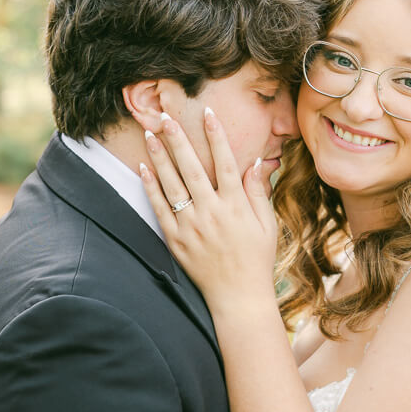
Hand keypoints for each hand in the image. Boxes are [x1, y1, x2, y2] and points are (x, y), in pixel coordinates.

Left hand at [140, 109, 278, 308]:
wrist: (238, 297)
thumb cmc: (256, 259)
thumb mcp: (266, 225)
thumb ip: (258, 193)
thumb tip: (257, 162)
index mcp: (236, 207)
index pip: (226, 163)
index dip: (216, 137)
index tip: (208, 114)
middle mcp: (212, 213)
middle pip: (192, 168)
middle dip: (178, 140)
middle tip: (166, 117)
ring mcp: (191, 227)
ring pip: (172, 185)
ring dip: (160, 158)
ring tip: (150, 135)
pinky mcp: (176, 240)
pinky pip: (160, 208)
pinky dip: (151, 187)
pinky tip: (144, 168)